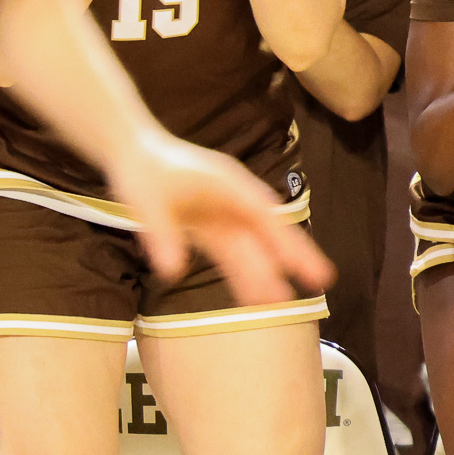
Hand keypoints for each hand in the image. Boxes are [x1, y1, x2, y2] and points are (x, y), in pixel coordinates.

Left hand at [105, 132, 335, 306]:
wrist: (131, 152)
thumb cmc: (141, 170)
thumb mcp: (145, 201)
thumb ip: (161, 234)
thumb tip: (173, 272)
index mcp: (227, 184)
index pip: (264, 217)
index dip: (288, 241)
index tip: (307, 260)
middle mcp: (232, 200)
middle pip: (267, 232)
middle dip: (293, 256)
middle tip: (322, 281)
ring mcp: (222, 213)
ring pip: (249, 247)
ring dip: (263, 271)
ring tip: (282, 302)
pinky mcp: (210, 226)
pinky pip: (230, 253)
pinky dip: (241, 272)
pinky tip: (253, 296)